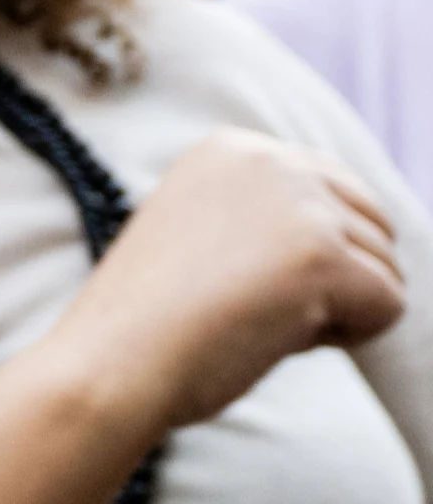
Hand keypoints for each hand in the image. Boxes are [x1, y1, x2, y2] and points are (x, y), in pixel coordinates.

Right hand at [0, 130, 402, 503]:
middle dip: (336, 278)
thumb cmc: (150, 316)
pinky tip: (279, 335)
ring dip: (337, 309)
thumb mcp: (205, 232)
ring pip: (385, 268)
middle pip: (372, 225)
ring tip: (256, 317)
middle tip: (255, 303)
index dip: (309, 253)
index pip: (338, 191)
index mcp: (233, 147)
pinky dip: (349, 335)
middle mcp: (270, 158)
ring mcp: (299, 204)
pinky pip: (389, 306)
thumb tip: (358, 242)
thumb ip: (269, 217)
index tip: (240, 277)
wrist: (113, 357)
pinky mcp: (324, 256)